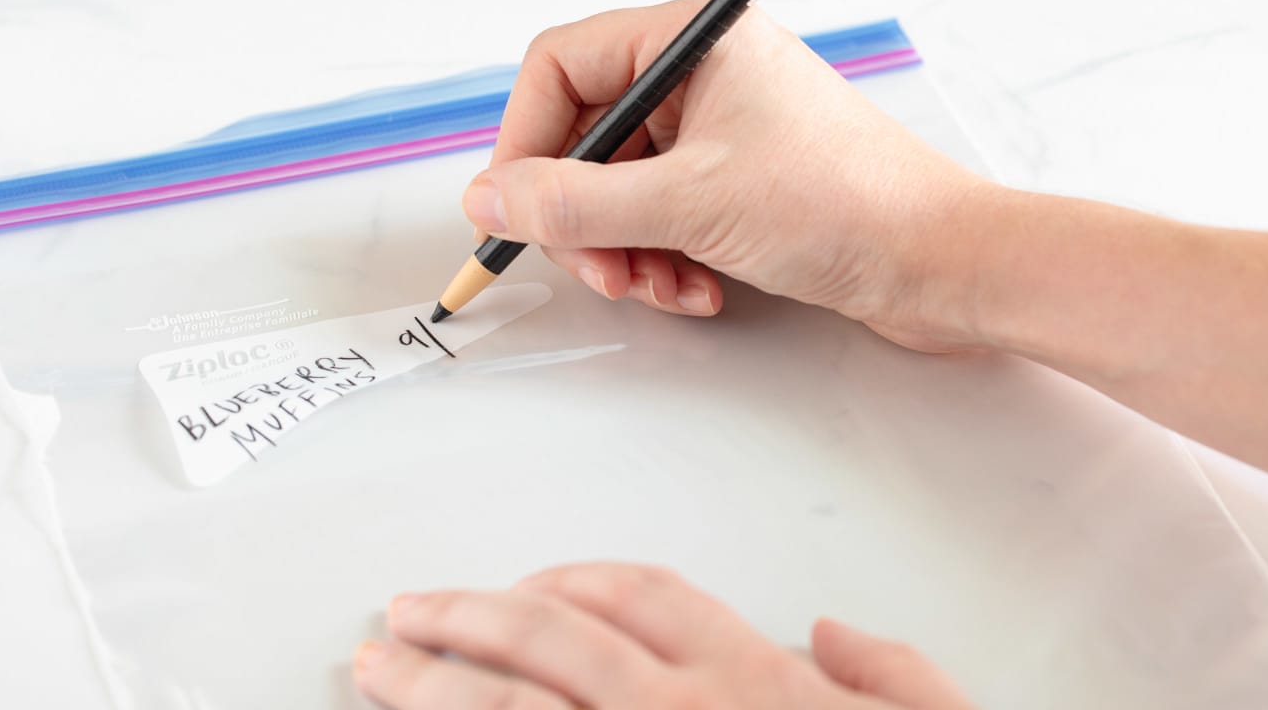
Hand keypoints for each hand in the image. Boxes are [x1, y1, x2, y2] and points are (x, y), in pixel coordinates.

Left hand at [353, 562, 973, 709]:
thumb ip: (894, 673)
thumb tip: (832, 632)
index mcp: (752, 682)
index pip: (645, 598)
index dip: (574, 581)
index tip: (525, 586)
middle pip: (548, 641)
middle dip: (465, 619)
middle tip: (402, 613)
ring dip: (431, 685)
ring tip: (374, 666)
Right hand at [463, 0, 993, 349]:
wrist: (943, 262)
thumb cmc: (842, 203)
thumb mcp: (686, 204)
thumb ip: (573, 202)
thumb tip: (488, 198)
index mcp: (691, 38)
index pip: (560, 65)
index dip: (524, 140)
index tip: (515, 208)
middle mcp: (702, 72)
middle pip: (585, 135)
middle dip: (583, 214)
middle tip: (600, 271)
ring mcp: (722, 126)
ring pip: (621, 184)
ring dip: (625, 248)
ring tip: (660, 288)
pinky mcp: (739, 178)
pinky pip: (662, 212)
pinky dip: (664, 258)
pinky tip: (699, 290)